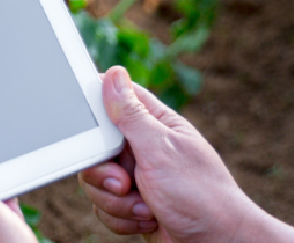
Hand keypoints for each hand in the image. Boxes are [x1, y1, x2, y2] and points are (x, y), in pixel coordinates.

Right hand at [79, 67, 293, 242]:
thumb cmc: (200, 194)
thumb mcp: (160, 149)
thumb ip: (131, 114)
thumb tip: (113, 74)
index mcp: (154, 125)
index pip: (114, 100)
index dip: (95, 114)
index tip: (93, 135)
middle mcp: (142, 148)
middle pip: (95, 150)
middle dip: (104, 175)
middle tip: (125, 183)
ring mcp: (136, 177)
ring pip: (96, 182)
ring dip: (116, 202)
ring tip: (146, 207)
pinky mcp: (131, 204)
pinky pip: (103, 207)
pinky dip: (121, 218)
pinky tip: (147, 219)